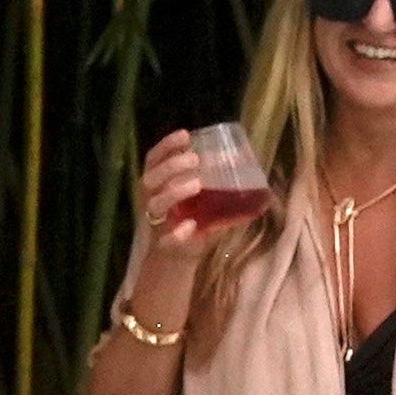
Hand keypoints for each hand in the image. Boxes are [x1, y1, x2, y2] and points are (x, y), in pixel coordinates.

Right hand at [136, 129, 258, 265]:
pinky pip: (166, 239)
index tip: (185, 135)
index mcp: (158, 185)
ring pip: (155, 205)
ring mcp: (156, 223)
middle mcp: (151, 200)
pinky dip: (177, 232)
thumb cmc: (189, 222)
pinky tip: (191, 226)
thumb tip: (244, 166)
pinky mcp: (164, 245)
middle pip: (150, 179)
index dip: (166, 146)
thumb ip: (213, 184)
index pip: (153, 160)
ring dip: (174, 192)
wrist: (176, 259)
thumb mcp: (200, 200)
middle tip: (195, 159)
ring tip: (197, 184)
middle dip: (171, 166)